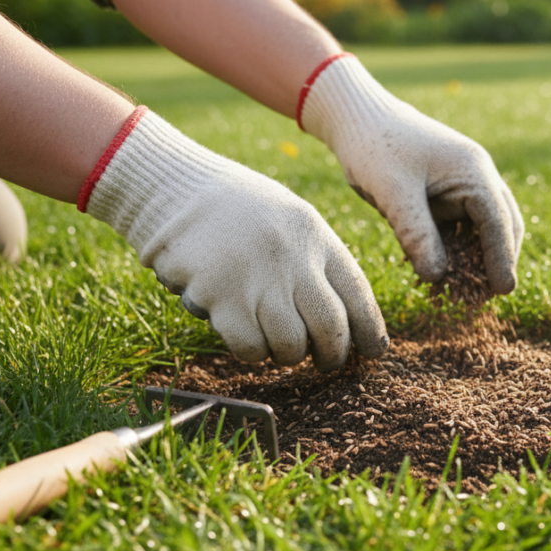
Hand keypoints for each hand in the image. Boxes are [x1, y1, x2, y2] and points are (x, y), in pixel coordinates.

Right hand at [81, 108, 387, 369]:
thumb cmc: (236, 209)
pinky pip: (250, 347)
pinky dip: (252, 352)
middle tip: (326, 362)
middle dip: (333, 355)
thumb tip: (346, 317)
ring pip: (291, 345)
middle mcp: (293, 259)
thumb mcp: (290, 219)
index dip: (370, 329)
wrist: (176, 187)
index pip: (357, 293)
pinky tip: (246, 338)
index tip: (374, 351)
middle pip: (330, 327)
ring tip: (280, 346)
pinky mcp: (221, 297)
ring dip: (288, 355)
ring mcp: (257, 279)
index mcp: (315, 236)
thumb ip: (316, 260)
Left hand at [299, 55, 524, 293]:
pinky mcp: (447, 191)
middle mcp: (477, 175)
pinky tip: (441, 272)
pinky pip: (460, 226)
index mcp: (473, 171)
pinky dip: (456, 249)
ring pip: (483, 228)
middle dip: (497, 260)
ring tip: (465, 291)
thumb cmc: (373, 146)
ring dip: (477, 257)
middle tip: (488, 298)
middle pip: (502, 225)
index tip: (503, 291)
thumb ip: (416, 234)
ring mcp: (463, 182)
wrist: (356, 116)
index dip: (502, 259)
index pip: (497, 222)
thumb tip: (438, 277)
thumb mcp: (393, 193)